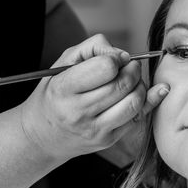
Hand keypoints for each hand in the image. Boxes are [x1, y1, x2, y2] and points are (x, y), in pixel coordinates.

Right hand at [19, 34, 168, 160]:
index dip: (116, 58)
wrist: (42, 135)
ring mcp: (94, 129)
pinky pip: (137, 118)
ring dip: (140, 86)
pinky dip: (145, 102)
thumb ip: (93, 47)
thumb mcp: (63, 62)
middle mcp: (78, 111)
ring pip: (134, 103)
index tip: (115, 59)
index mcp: (64, 88)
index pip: (105, 68)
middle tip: (129, 66)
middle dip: (133, 69)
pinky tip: (140, 93)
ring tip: (132, 81)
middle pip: (123, 84)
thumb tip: (124, 55)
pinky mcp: (107, 140)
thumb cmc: (55, 93)